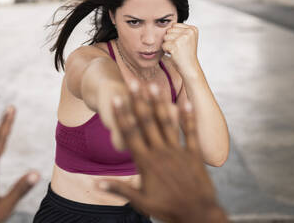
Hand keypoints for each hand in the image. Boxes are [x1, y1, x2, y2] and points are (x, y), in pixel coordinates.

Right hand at [97, 84, 227, 222]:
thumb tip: (96, 183)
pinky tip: (185, 102)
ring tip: (155, 86)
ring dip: (160, 103)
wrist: (197, 215)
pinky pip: (190, 132)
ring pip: (167, 123)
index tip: (117, 98)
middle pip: (148, 122)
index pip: (130, 134)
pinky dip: (188, 117)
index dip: (123, 115)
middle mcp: (161, 153)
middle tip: (135, 83)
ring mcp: (178, 152)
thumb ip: (118, 188)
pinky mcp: (194, 154)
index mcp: (146, 163)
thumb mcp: (140, 201)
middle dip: (140, 101)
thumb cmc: (167, 210)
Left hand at [162, 23, 198, 74]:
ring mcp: (183, 38)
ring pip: (165, 37)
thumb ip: (180, 30)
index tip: (181, 43)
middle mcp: (189, 32)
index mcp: (193, 29)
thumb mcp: (187, 39)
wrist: (189, 68)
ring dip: (168, 45)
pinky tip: (174, 54)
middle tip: (179, 48)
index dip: (174, 35)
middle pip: (169, 30)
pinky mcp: (176, 45)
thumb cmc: (186, 54)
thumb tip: (164, 23)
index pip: (174, 25)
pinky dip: (166, 51)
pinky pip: (163, 45)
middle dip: (170, 40)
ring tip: (177, 51)